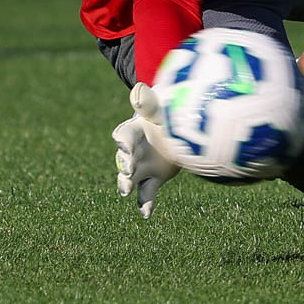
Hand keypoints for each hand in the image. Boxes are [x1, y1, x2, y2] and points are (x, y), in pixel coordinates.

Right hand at [112, 82, 180, 218]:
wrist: (180, 125)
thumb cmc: (167, 112)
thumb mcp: (160, 105)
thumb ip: (149, 100)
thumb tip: (139, 88)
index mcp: (134, 130)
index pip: (123, 135)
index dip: (123, 141)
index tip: (126, 146)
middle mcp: (134, 150)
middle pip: (124, 158)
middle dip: (124, 164)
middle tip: (127, 169)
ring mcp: (142, 166)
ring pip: (130, 178)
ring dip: (126, 184)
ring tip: (126, 191)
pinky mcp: (153, 178)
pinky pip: (146, 193)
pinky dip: (145, 204)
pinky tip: (146, 214)